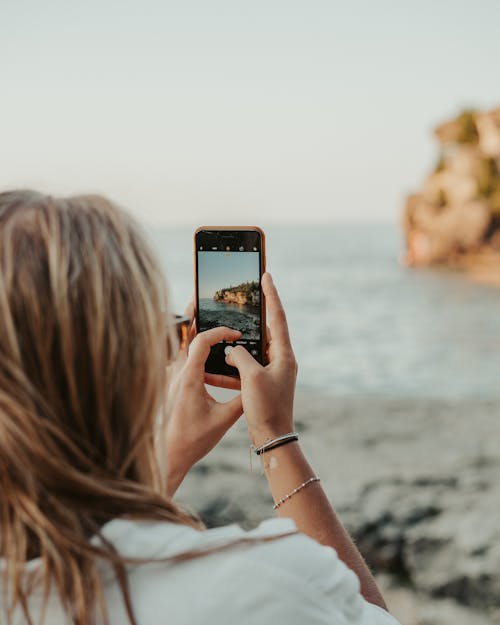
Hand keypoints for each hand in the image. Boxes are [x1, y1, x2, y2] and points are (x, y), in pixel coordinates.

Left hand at [165, 326, 243, 495]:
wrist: (166, 457)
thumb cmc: (192, 440)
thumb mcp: (223, 420)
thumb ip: (242, 400)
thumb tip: (256, 384)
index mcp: (188, 378)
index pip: (202, 341)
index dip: (220, 332)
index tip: (236, 334)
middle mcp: (176, 374)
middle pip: (185, 335)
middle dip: (195, 316)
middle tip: (202, 299)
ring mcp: (171, 379)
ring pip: (181, 347)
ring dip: (194, 334)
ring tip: (206, 321)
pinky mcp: (171, 386)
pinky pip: (181, 361)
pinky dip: (193, 351)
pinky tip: (206, 355)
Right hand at [225, 273, 297, 446]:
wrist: (272, 438)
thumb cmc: (267, 409)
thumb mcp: (252, 378)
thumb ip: (240, 356)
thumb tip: (232, 349)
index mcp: (284, 355)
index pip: (277, 316)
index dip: (271, 294)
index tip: (266, 274)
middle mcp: (281, 360)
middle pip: (265, 330)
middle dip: (252, 316)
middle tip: (242, 297)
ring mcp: (272, 371)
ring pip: (252, 349)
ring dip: (236, 344)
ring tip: (222, 334)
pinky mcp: (261, 382)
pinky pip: (244, 367)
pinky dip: (231, 365)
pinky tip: (215, 365)